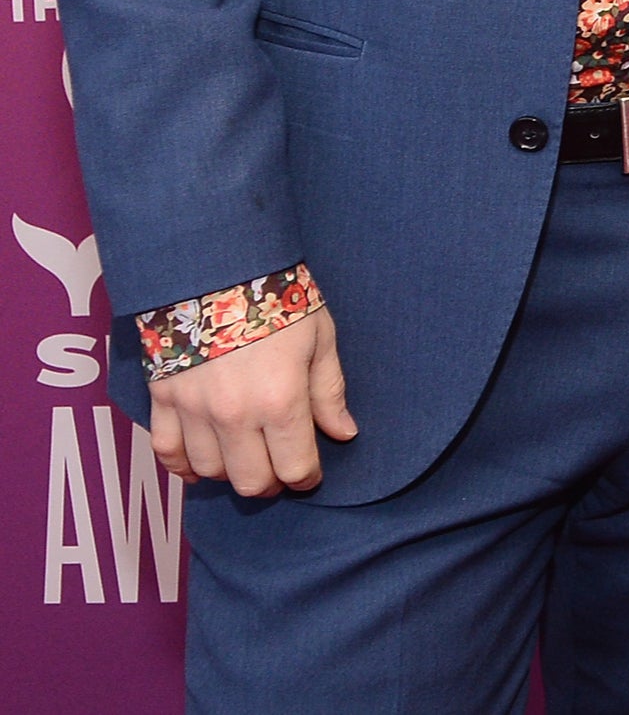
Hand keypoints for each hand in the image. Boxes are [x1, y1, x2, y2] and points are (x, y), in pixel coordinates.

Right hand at [150, 304, 354, 497]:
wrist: (217, 266)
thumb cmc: (277, 298)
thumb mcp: (319, 339)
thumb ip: (328, 392)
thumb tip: (344, 433)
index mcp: (280, 400)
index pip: (295, 467)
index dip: (307, 477)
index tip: (311, 472)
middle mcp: (234, 414)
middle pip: (250, 481)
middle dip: (271, 483)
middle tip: (280, 469)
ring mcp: (194, 410)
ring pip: (210, 472)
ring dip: (231, 472)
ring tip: (246, 457)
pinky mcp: (163, 399)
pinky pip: (166, 452)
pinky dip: (182, 466)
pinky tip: (201, 463)